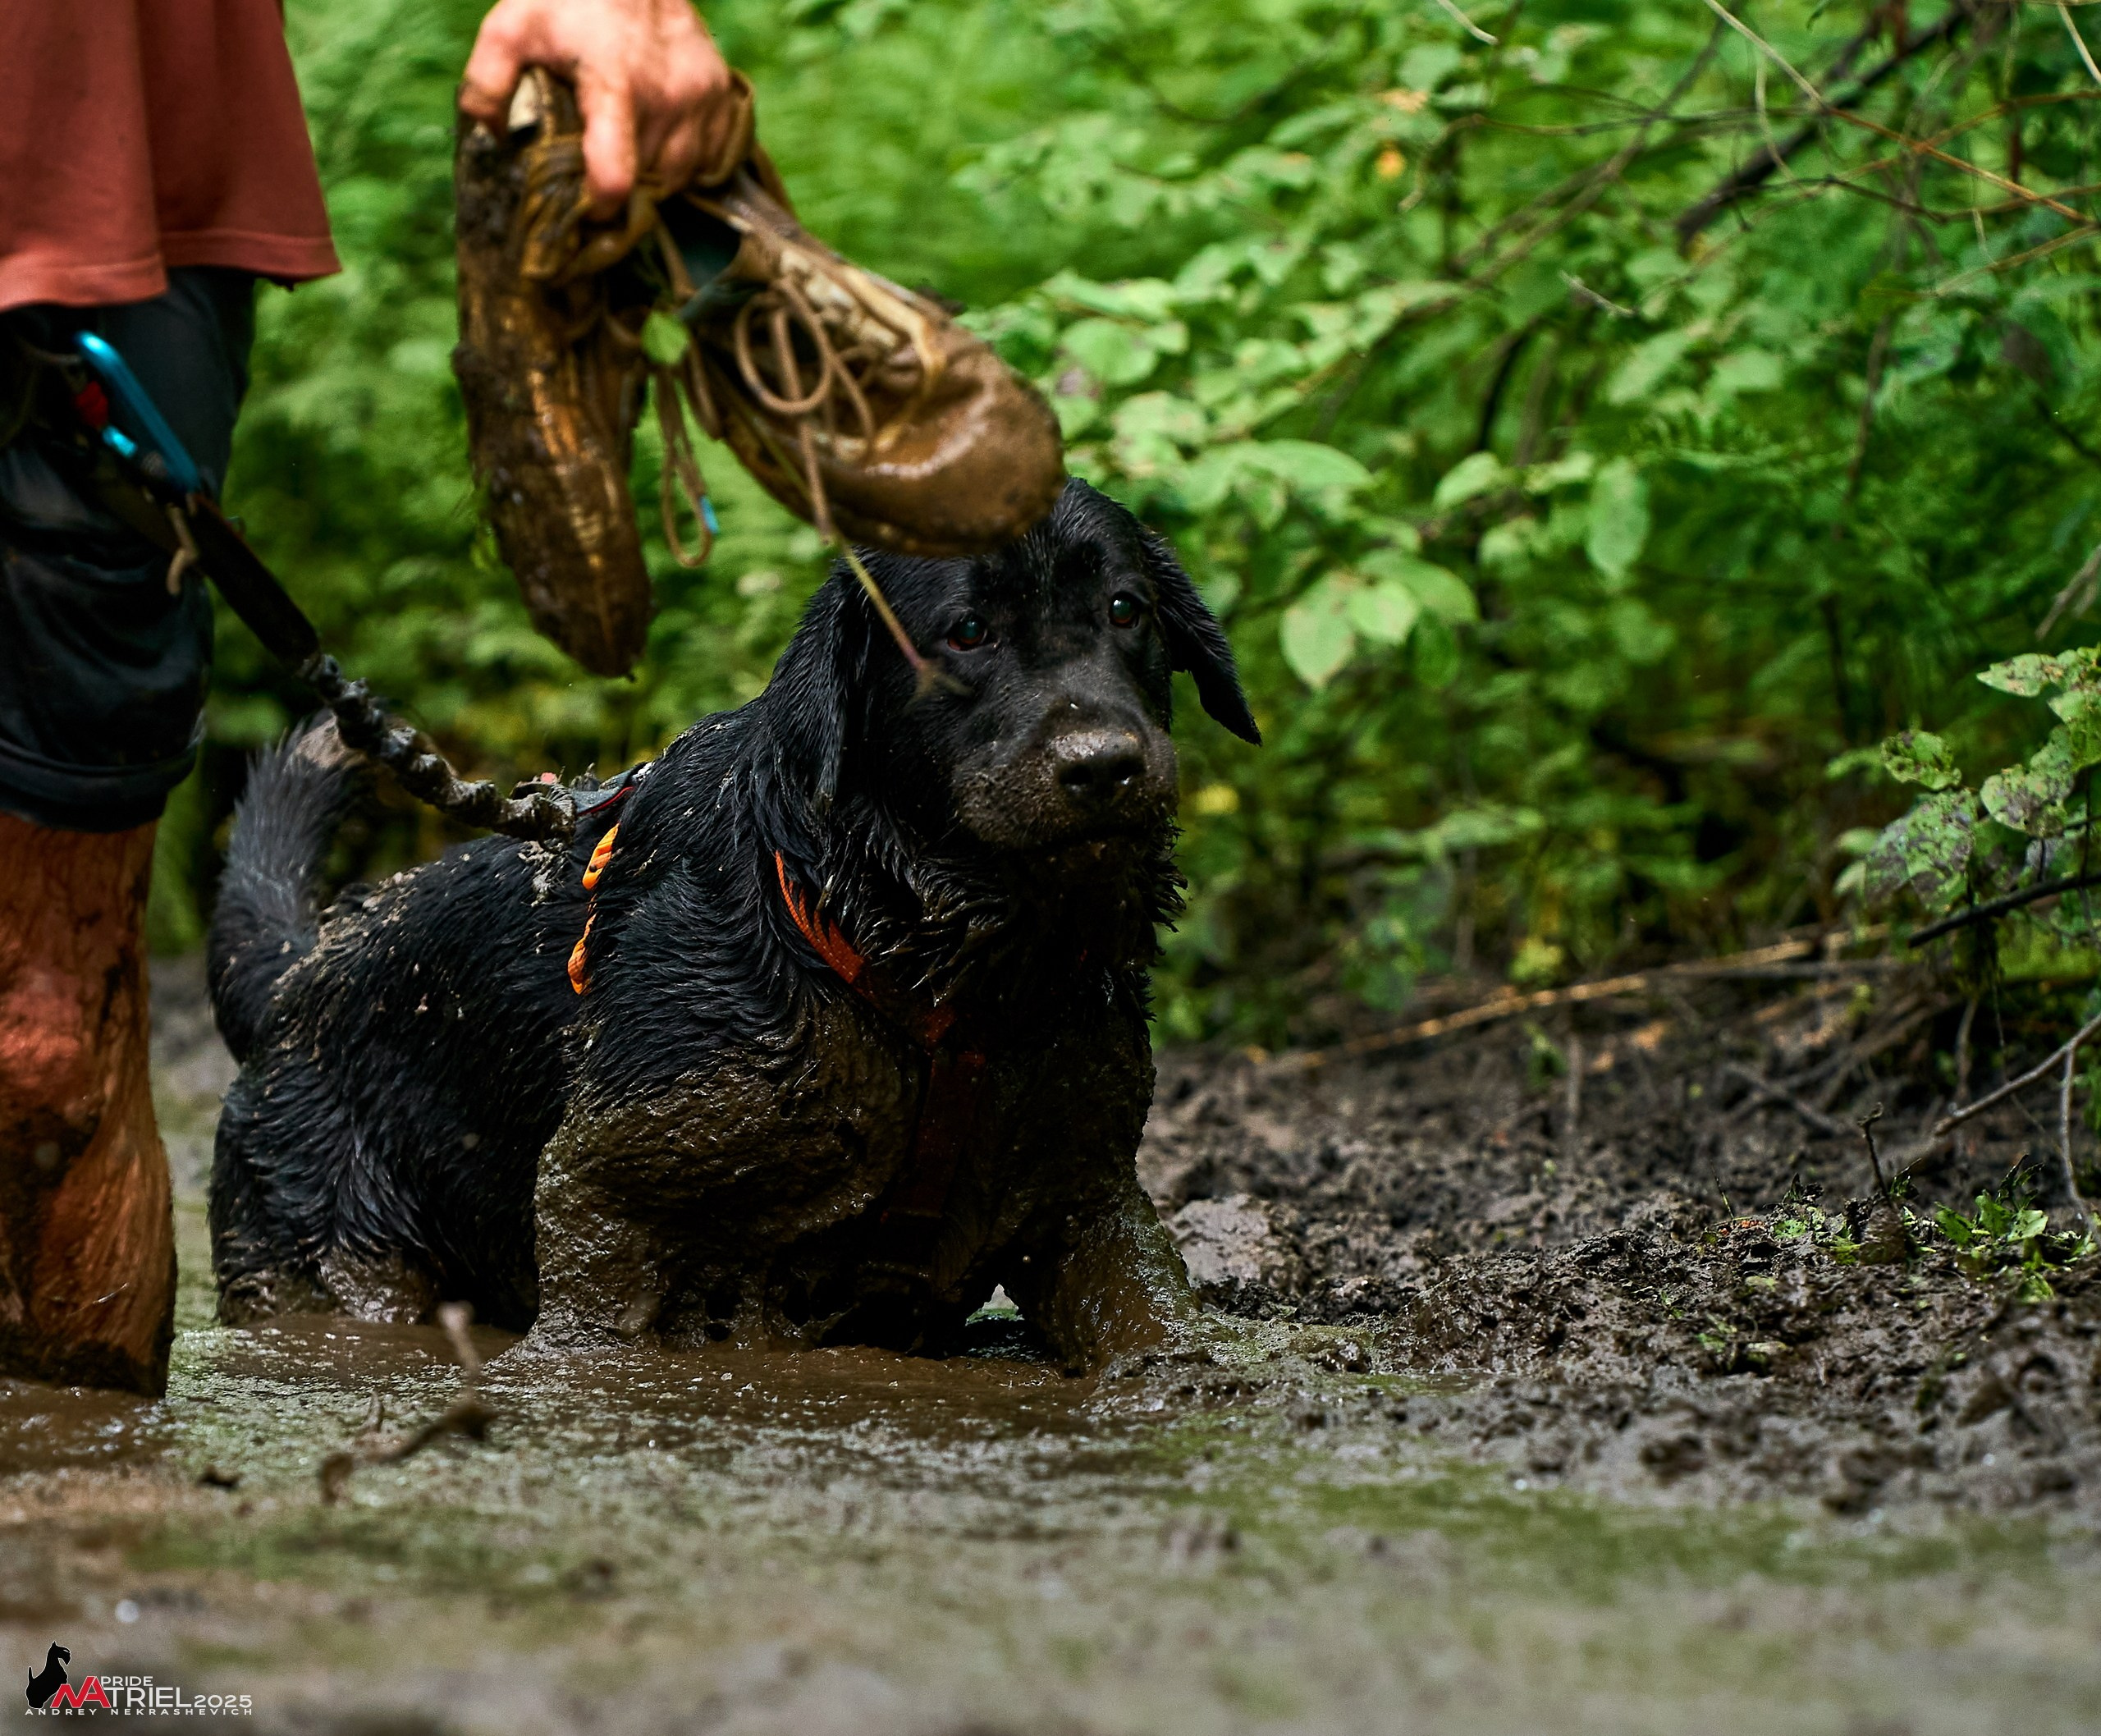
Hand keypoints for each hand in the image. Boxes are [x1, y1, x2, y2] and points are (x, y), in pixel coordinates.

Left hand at [460, 0, 736, 216]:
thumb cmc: (566, 1)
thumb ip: (486, 83)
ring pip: (680, 176)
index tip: (586, 209)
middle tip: (596, 173)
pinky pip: (709, 157)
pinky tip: (658, 139)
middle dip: (622, 189)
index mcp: (614, 86)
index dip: (600, 206)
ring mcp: (699, 98)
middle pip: (648, 184)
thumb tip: (492, 140)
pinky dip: (685, 161)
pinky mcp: (721, 96)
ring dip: (654, 178)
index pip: (617, 176)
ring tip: (627, 152)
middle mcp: (666, 97)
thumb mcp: (510, 29)